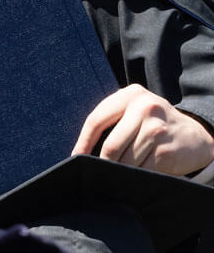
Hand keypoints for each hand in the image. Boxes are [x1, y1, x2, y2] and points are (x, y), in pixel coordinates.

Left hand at [73, 84, 213, 175]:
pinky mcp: (166, 150)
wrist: (195, 136)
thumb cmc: (154, 124)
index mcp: (131, 95)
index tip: (76, 157)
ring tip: (119, 173)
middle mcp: (145, 108)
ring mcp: (157, 129)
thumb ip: (113, 120)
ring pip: (125, 160)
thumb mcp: (134, 110)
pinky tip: (138, 173)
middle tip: (97, 172)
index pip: (96, 120)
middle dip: (102, 163)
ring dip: (120, 171)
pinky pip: (141, 170)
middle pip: (110, 145)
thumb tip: (82, 149)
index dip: (83, 142)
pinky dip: (135, 176)